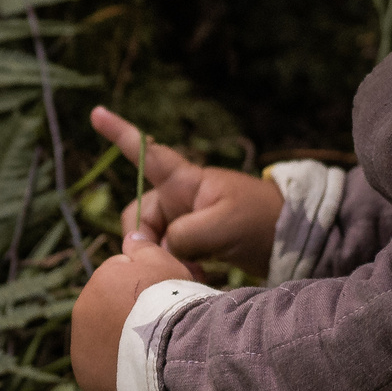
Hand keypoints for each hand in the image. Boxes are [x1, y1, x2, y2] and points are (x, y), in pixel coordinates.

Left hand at [68, 242, 194, 390]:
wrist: (169, 348)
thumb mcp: (160, 261)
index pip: (119, 282)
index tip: (163, 301)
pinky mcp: (88, 380)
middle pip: (109, 313)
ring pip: (105, 344)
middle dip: (130, 317)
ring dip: (122, 346)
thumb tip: (130, 235)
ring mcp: (80, 350)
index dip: (146, 291)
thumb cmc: (168, 301)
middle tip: (159, 328)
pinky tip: (139, 373)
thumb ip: (142, 247)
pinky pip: (104, 373)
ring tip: (152, 353)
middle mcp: (80, 315)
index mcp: (96, 284)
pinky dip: (118, 372)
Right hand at [89, 106, 282, 273]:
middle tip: (164, 263)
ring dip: (161, 261)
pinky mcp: (194, 245)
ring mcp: (186, 222)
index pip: (148, 153)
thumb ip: (182, 234)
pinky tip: (193, 278)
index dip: (120, 133)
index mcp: (185, 181)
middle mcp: (179, 199)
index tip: (96, 113)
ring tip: (190, 273)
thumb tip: (153, 250)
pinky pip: (168, 256)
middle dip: (143, 241)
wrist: (295, 240)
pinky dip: (173, 269)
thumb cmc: (261, 220)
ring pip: (152, 242)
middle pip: (139, 216)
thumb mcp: (221, 225)